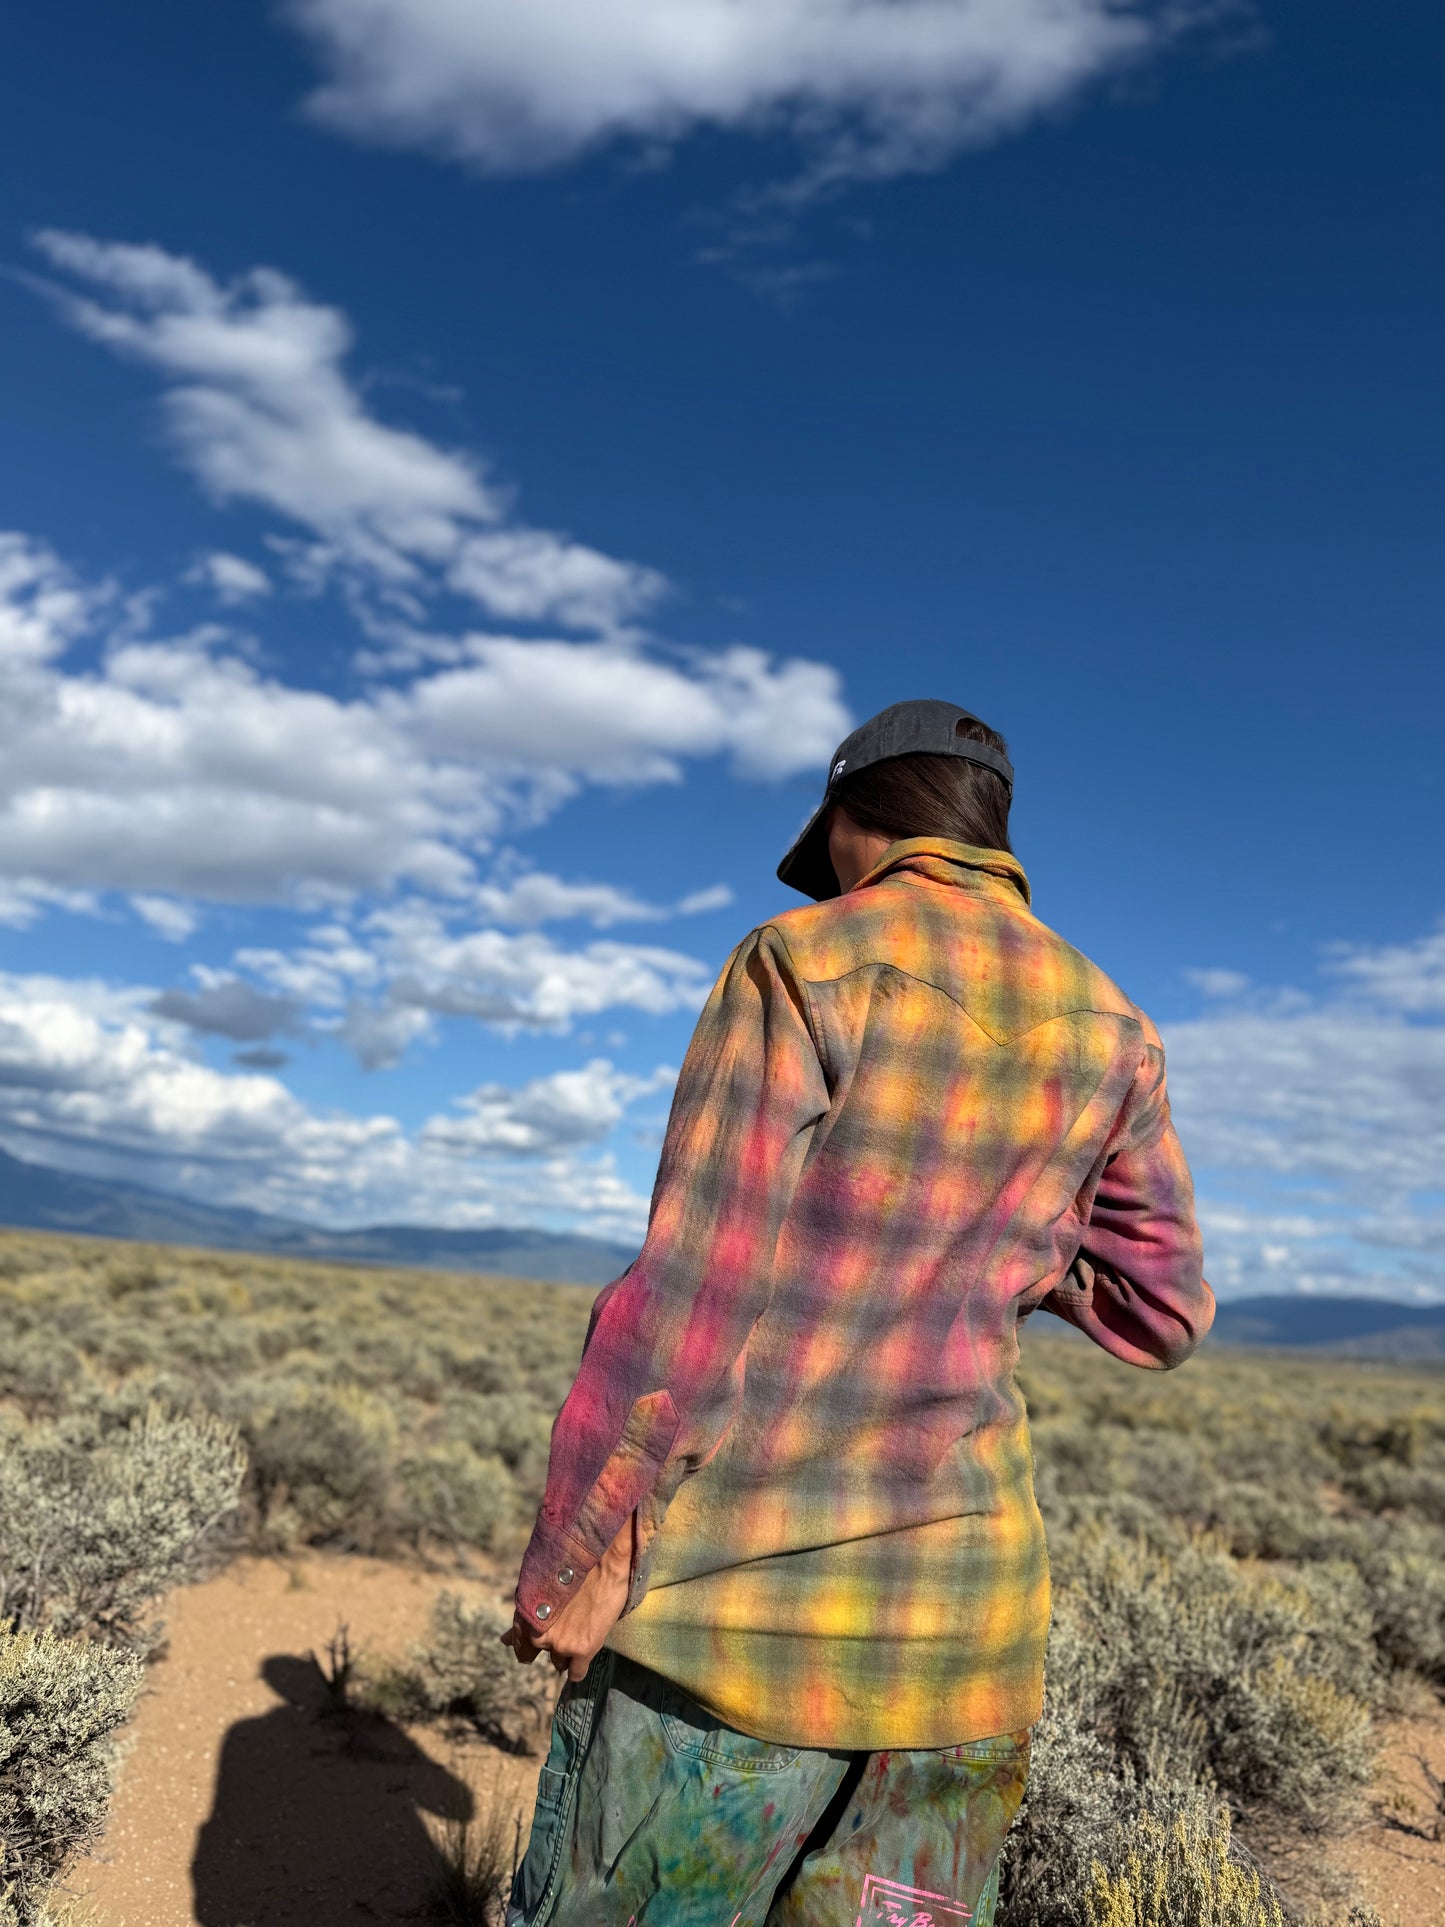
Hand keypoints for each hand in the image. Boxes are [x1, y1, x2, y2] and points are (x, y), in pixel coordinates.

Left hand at [501, 1514, 633, 1683]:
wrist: (600, 1556)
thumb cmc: (569, 1564)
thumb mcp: (538, 1586)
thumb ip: (522, 1617)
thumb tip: (503, 1641)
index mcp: (524, 1617)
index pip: (520, 1648)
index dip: (530, 1647)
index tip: (539, 1645)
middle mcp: (538, 1635)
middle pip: (544, 1653)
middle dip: (554, 1642)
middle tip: (569, 1624)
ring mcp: (561, 1644)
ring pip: (560, 1663)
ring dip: (568, 1652)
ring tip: (581, 1629)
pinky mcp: (583, 1649)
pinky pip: (576, 1673)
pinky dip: (578, 1668)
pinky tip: (585, 1654)